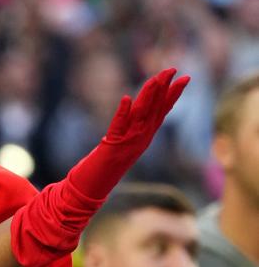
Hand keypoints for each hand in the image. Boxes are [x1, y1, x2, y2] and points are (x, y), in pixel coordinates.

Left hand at [10, 68, 189, 266]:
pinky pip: (117, 129)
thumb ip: (123, 133)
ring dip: (148, 97)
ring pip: (140, 118)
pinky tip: (126, 100)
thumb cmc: (95, 174)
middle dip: (165, 91)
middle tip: (175, 71)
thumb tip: (128, 114)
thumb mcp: (114, 150)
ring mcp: (125, 147)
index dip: (172, 97)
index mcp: (140, 141)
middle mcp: (137, 143)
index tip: (184, 79)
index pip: (160, 114)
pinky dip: (122, 115)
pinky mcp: (109, 151)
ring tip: (156, 78)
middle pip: (155, 113)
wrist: (82, 196)